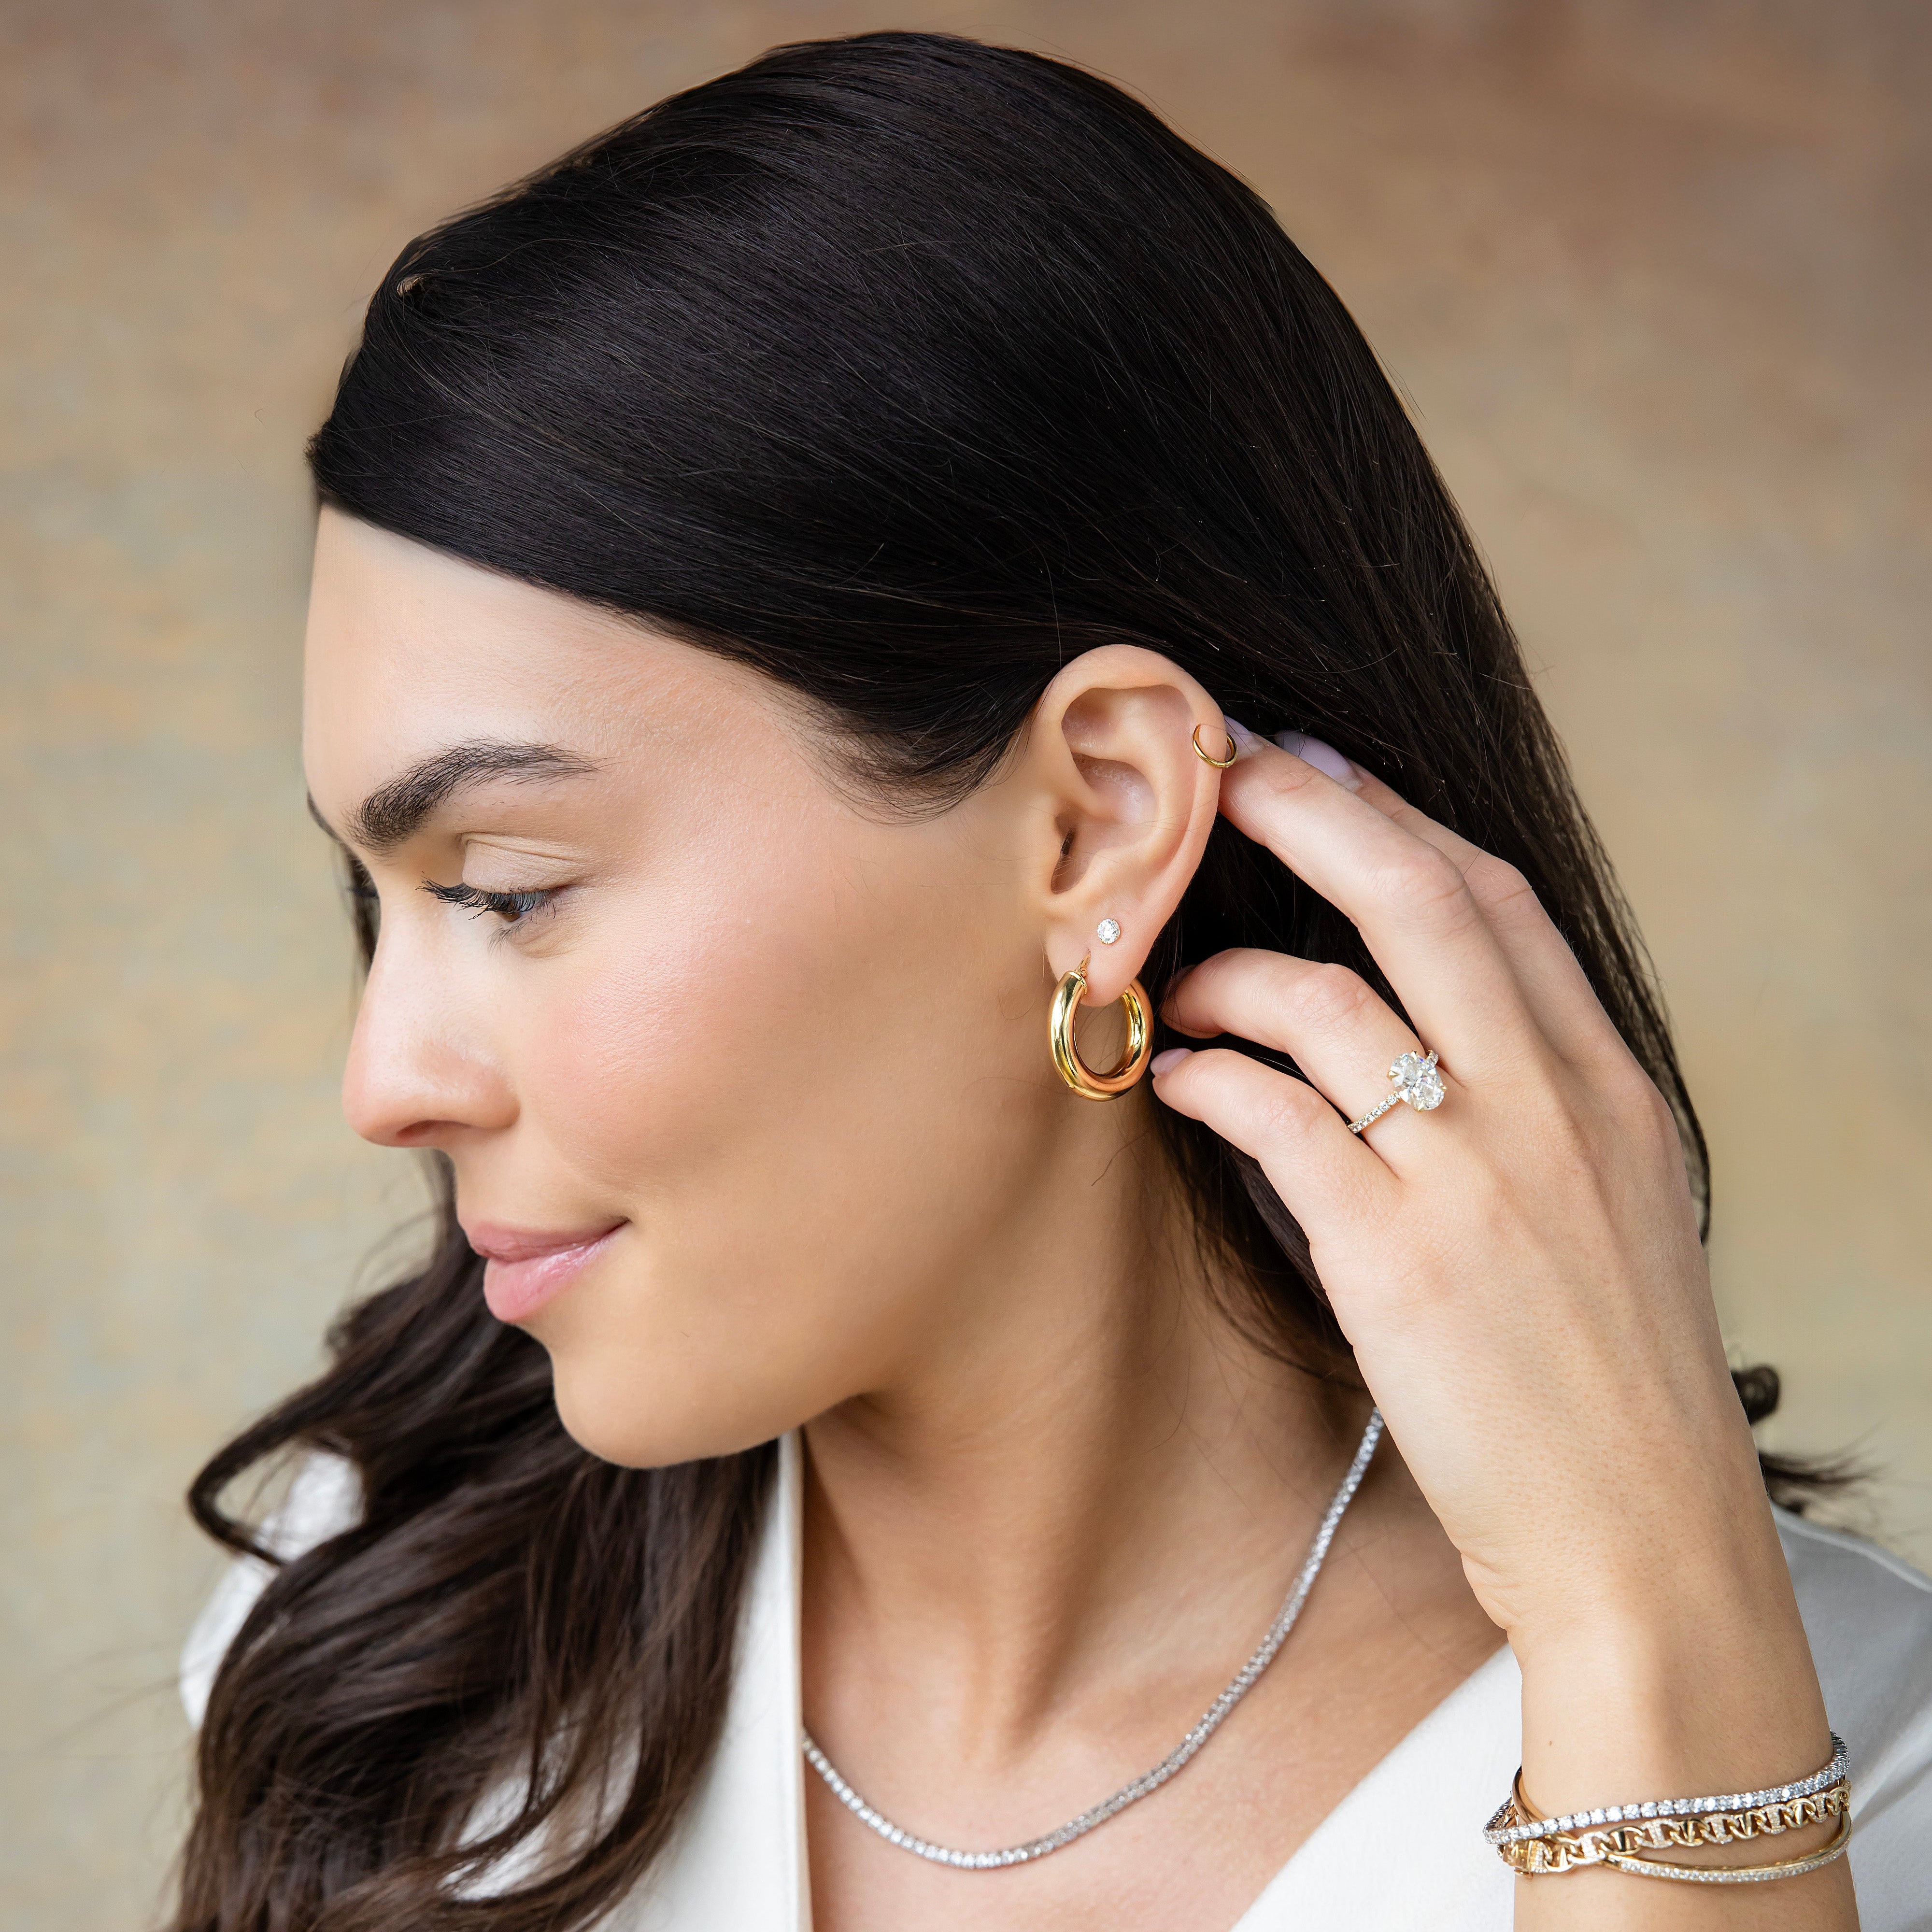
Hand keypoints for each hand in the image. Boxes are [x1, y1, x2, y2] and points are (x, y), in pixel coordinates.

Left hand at [1151, 724, 1842, 1895]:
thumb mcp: (1610, 1212)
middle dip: (1314, 813)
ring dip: (1230, 975)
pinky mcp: (1396, 1254)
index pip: (1500, 901)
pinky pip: (1275, 1118)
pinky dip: (1211, 1082)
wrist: (1640, 1539)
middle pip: (1422, 900)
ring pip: (1328, 1003)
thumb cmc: (1610, 1381)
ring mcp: (1473, 1175)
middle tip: (1225, 770)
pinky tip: (1176, 1084)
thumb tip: (1411, 1035)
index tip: (1319, 766)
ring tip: (1176, 990)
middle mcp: (1547, 1107)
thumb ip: (1531, 1110)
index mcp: (1606, 1088)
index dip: (1398, 817)